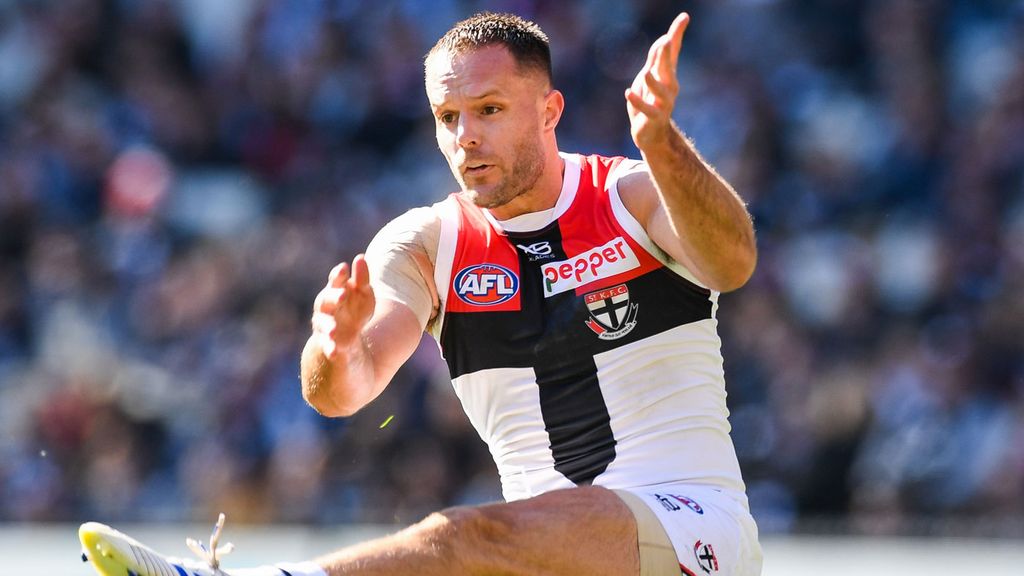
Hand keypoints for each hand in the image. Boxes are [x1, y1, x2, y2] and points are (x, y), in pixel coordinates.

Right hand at [312, 254, 375, 359]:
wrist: (346, 341)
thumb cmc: (354, 312)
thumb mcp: (364, 296)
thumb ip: (362, 279)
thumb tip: (361, 257)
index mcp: (335, 293)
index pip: (334, 282)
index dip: (338, 276)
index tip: (343, 268)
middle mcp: (326, 309)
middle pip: (325, 300)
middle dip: (333, 297)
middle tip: (343, 295)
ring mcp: (325, 327)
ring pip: (322, 324)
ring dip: (327, 326)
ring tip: (334, 330)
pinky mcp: (327, 344)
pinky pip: (326, 347)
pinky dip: (329, 349)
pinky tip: (335, 352)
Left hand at [625, 13, 688, 150]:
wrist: (652, 135)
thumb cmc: (649, 103)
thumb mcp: (649, 79)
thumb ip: (655, 60)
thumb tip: (663, 40)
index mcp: (667, 75)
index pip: (672, 51)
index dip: (677, 34)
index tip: (684, 17)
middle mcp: (669, 87)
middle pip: (667, 68)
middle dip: (666, 56)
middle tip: (666, 41)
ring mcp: (663, 103)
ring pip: (660, 91)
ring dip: (653, 82)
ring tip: (646, 73)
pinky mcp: (654, 117)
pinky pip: (647, 109)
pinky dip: (638, 101)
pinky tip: (628, 92)